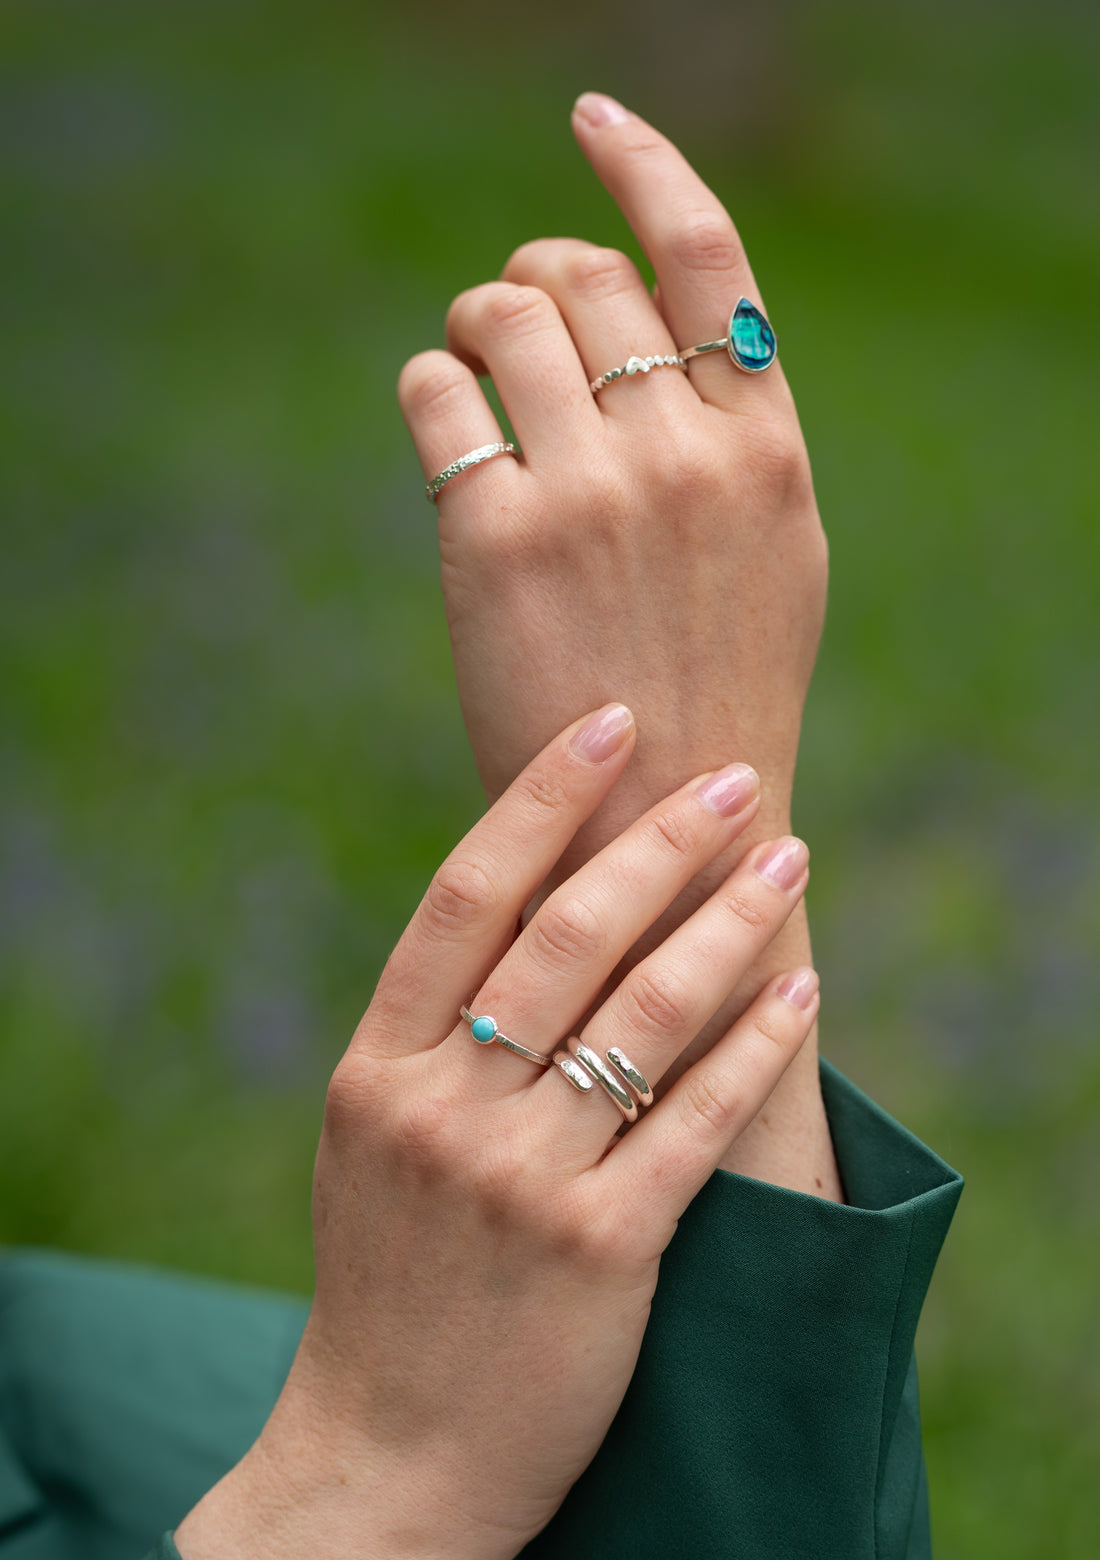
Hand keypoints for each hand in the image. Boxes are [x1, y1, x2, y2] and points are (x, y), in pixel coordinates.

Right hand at [175, 708, 817, 1558]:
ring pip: (641, 1014)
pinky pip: (692, 1121)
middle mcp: (442, 1112)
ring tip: (786, 857)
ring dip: (726, 923)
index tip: (606, 726)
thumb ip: (432, 1037)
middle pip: (563, 936)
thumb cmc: (391, 1281)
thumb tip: (527, 908)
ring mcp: (519, 1183)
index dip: (538, 800)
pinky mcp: (599, 1252)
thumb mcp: (374, 1143)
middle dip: (658, 841)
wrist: (388, 1455)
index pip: (462, 898)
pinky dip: (754, 1043)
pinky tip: (802, 988)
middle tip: (732, 780)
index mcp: (377, 1070)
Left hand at [398, 95, 834, 1196]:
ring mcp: (592, 491)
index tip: (590, 116)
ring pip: (501, 312)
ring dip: (476, 326)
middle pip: (581, 274)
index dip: (642, 165)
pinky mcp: (497, 539)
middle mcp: (687, 451)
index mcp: (766, 445)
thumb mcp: (768, 547)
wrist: (662, 826)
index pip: (708, 253)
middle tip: (522, 326)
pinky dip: (430, 389)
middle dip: (535, 282)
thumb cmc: (713, 682)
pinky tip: (447, 432)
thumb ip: (727, 429)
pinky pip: (437, 390)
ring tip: (482, 380)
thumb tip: (629, 309)